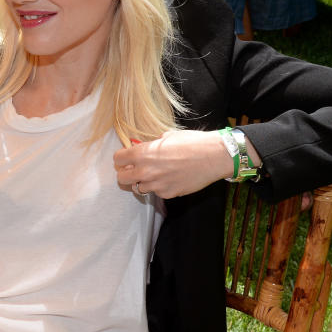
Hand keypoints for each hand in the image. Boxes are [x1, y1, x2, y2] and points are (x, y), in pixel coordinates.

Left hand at [114, 130, 232, 198]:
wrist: (214, 156)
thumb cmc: (192, 142)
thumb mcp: (166, 137)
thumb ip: (150, 145)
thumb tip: (142, 148)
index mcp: (142, 153)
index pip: (117, 160)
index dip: (122, 158)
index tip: (127, 158)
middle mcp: (145, 171)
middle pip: (121, 179)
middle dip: (126, 174)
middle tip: (135, 170)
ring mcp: (156, 185)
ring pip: (138, 188)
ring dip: (143, 182)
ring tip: (156, 174)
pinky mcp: (167, 194)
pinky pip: (156, 193)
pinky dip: (159, 187)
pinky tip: (170, 178)